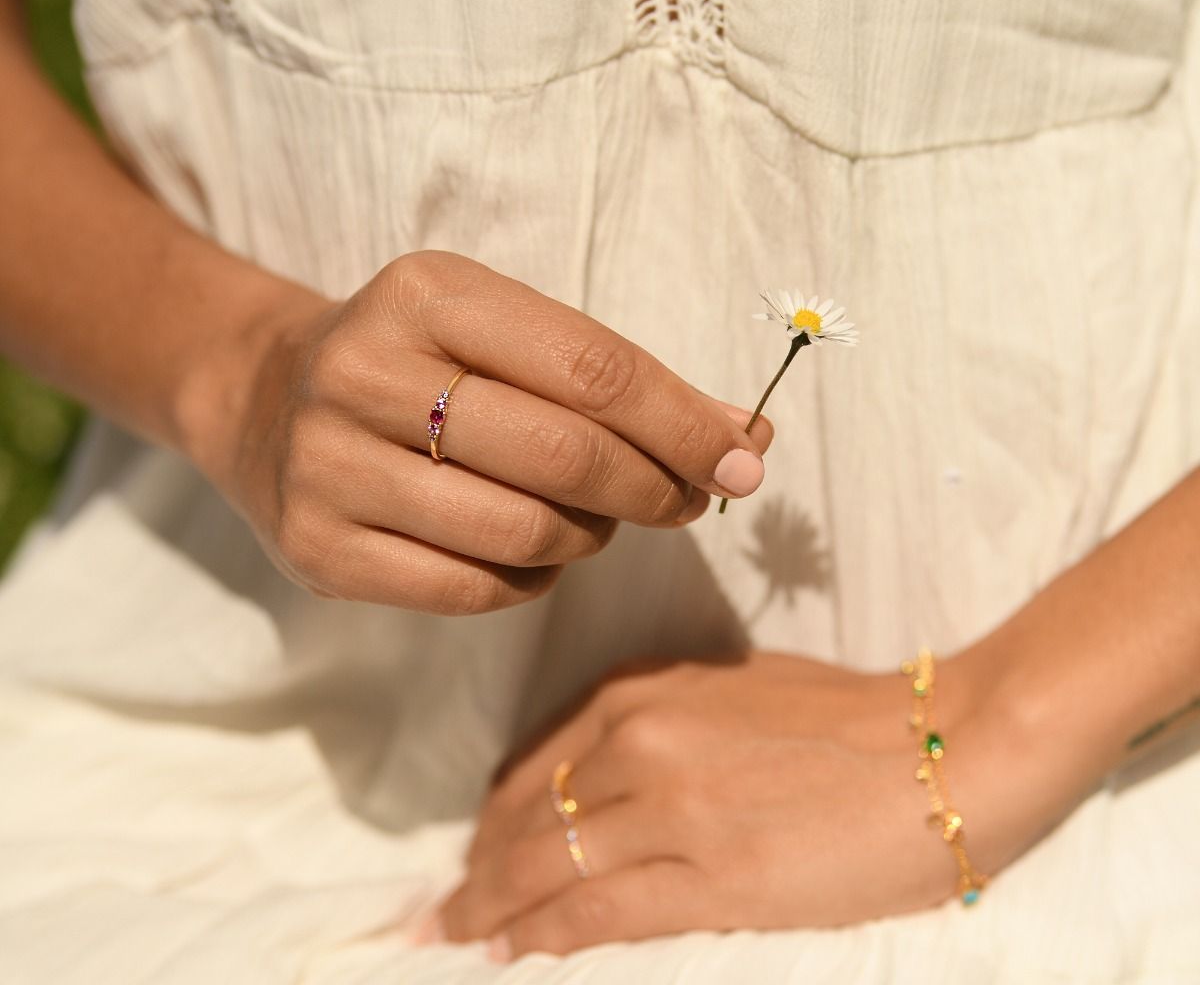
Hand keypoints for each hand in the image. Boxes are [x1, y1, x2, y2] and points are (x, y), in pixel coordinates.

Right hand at [187, 251, 771, 612]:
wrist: (268, 397)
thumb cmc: (422, 359)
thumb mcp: (504, 331)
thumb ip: (616, 379)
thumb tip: (744, 441)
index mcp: (427, 292)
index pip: (592, 368)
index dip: (684, 423)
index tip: (744, 458)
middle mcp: (365, 371)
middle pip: (564, 456)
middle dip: (654, 489)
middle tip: (687, 500)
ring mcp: (330, 465)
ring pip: (523, 532)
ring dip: (592, 537)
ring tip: (595, 518)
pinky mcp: (317, 549)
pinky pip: (472, 590)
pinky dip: (532, 581)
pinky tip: (532, 554)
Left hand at [438, 649, 1097, 957]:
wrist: (944, 749)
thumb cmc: (848, 717)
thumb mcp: (734, 695)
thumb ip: (661, 727)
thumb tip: (601, 780)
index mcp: (646, 693)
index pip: (538, 764)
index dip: (494, 819)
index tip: (471, 855)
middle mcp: (642, 740)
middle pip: (528, 816)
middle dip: (478, 870)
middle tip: (442, 913)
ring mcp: (672, 807)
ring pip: (546, 865)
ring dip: (491, 910)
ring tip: (453, 940)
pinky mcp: (712, 875)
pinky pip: (596, 910)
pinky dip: (543, 936)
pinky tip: (510, 954)